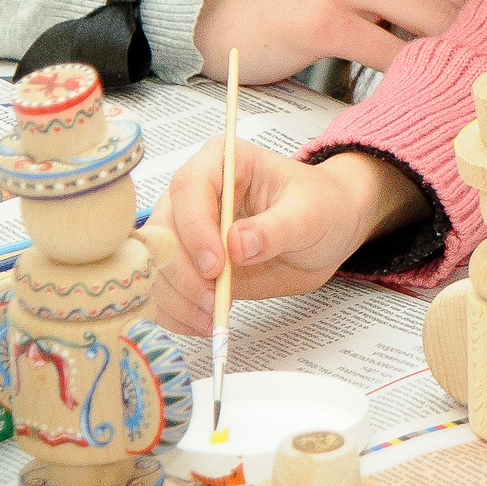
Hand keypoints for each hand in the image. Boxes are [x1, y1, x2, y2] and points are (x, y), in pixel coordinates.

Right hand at [151, 144, 422, 333]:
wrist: (330, 229)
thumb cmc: (322, 207)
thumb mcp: (310, 214)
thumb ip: (274, 229)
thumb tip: (236, 244)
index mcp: (222, 161)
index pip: (189, 188)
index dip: (195, 229)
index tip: (215, 266)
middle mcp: (194, 193)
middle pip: (163, 230)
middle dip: (182, 273)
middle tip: (213, 303)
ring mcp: (186, 230)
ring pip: (156, 264)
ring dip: (177, 298)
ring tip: (212, 318)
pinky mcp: (188, 264)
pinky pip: (165, 289)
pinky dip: (176, 312)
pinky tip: (202, 324)